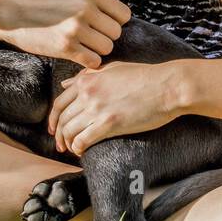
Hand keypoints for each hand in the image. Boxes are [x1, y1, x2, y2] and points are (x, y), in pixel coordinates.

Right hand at [0, 0, 129, 68]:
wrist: (10, 12)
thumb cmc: (42, 5)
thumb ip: (94, 5)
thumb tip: (119, 24)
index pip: (124, 15)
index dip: (115, 23)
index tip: (102, 27)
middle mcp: (86, 9)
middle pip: (116, 33)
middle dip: (105, 38)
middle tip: (89, 38)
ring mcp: (76, 28)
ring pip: (106, 48)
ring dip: (96, 51)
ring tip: (81, 45)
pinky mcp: (66, 47)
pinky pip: (93, 61)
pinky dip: (87, 62)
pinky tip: (76, 54)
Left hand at [48, 60, 187, 155]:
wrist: (167, 86)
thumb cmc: (145, 76)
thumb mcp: (113, 69)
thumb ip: (88, 75)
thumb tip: (66, 83)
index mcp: (87, 80)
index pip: (60, 102)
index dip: (54, 119)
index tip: (55, 128)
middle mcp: (88, 93)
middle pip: (62, 119)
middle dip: (58, 134)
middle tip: (60, 145)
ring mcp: (97, 108)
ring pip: (69, 131)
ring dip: (67, 143)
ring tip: (72, 150)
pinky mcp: (109, 124)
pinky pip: (83, 140)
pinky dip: (78, 148)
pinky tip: (82, 152)